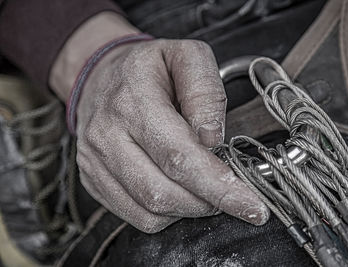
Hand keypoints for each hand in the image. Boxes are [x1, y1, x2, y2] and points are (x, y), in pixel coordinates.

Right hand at [74, 39, 268, 232]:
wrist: (101, 76)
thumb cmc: (150, 68)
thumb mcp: (186, 56)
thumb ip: (205, 92)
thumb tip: (213, 140)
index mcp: (133, 102)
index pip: (178, 156)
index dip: (218, 186)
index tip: (251, 205)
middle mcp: (107, 136)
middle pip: (162, 192)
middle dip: (208, 203)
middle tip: (234, 196)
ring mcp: (95, 162)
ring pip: (150, 212)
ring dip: (189, 210)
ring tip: (206, 189)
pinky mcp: (93, 180)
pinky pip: (136, 217)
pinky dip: (167, 215)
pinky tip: (180, 193)